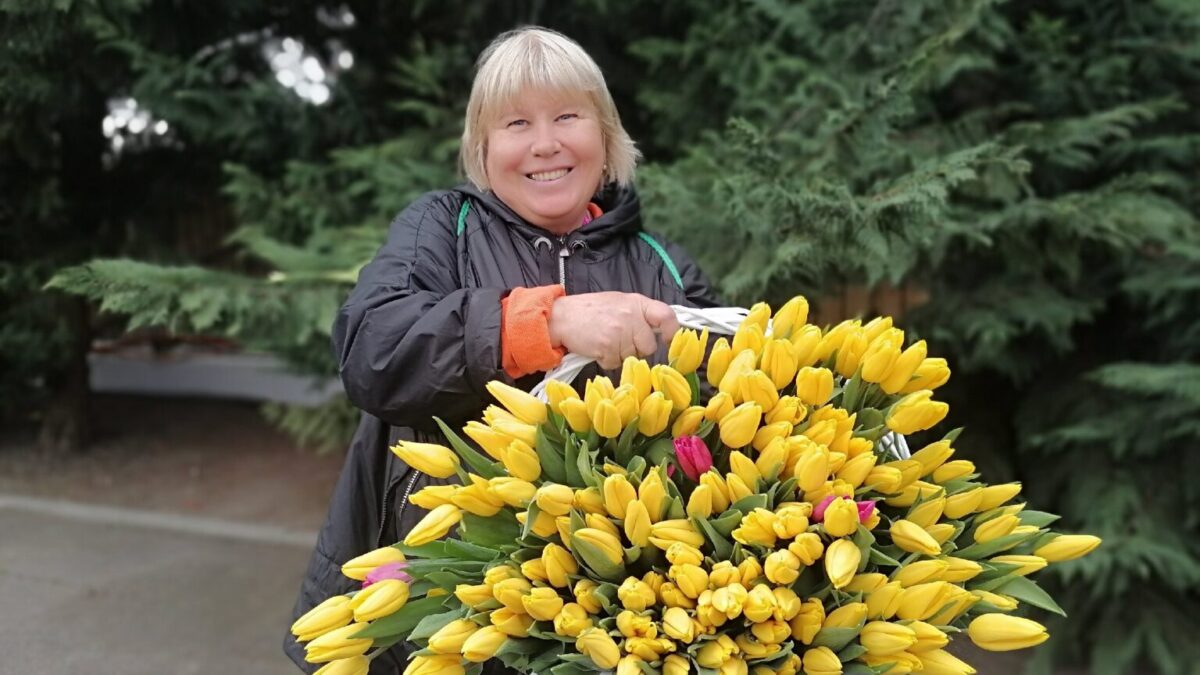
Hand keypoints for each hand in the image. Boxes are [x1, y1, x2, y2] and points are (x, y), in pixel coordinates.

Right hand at [548, 292, 679, 368]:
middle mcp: (631, 316)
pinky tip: (597, 348)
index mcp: (636, 302)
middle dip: (637, 349)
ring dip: (620, 355)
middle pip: (649, 346)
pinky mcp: (608, 347)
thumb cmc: (590, 310)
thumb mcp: (618, 302)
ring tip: (605, 341)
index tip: (667, 340)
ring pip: (632, 358)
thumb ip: (638, 314)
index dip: (672, 332)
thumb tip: (659, 329)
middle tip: (620, 340)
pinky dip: (607, 360)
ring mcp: (619, 332)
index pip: (666, 316)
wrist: (561, 317)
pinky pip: (615, 363)